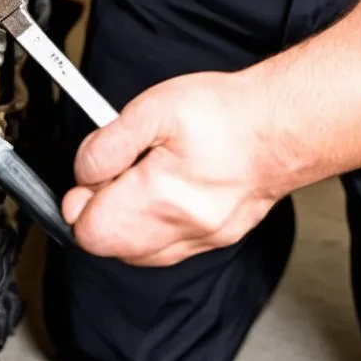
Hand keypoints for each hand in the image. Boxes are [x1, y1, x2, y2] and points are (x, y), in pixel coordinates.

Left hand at [62, 71, 294, 266]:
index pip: (89, 230)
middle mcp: (179, 230)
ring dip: (125, 218)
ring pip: (136, 251)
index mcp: (158, 199)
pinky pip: (165, 247)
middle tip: (119, 168)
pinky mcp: (215, 239)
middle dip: (101, 207)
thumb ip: (107, 144)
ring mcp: (199, 240)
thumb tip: (82, 171)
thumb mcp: (152, 109)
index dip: (79, 198)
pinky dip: (152, 224)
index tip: (90, 172)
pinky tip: (163, 190)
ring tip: (143, 175)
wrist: (281, 126)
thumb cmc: (224, 114)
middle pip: (109, 246)